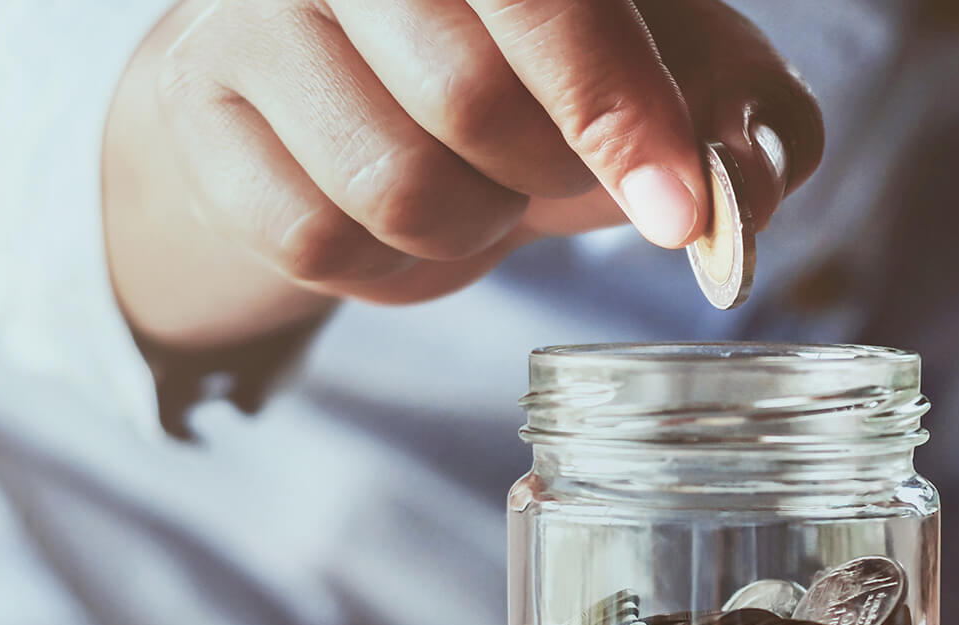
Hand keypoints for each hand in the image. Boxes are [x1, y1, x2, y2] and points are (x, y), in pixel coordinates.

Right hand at [104, 0, 821, 351]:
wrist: (342, 78)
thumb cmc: (523, 59)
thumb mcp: (653, 59)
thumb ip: (733, 104)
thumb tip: (762, 178)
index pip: (551, 5)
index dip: (621, 114)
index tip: (680, 214)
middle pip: (472, 104)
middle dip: (543, 178)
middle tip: (551, 172)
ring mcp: (253, 12)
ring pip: (396, 188)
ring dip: (468, 227)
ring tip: (471, 186)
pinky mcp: (196, 103)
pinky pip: (320, 240)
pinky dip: (387, 264)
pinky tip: (392, 210)